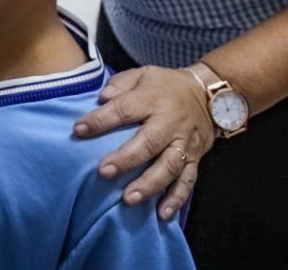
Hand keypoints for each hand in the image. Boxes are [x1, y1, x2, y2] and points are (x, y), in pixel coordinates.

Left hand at [72, 66, 214, 219]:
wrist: (209, 94)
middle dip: (126, 160)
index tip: (79, 130)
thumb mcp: (144, 74)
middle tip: (104, 172)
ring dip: (149, 185)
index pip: (124, 109)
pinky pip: (188, 180)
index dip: (101, 120)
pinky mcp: (196, 158)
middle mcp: (170, 123)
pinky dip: (176, 198)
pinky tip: (162, 213)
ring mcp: (184, 143)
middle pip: (149, 143)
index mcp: (153, 99)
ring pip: (169, 167)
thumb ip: (121, 84)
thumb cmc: (166, 85)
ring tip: (129, 199)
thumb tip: (102, 97)